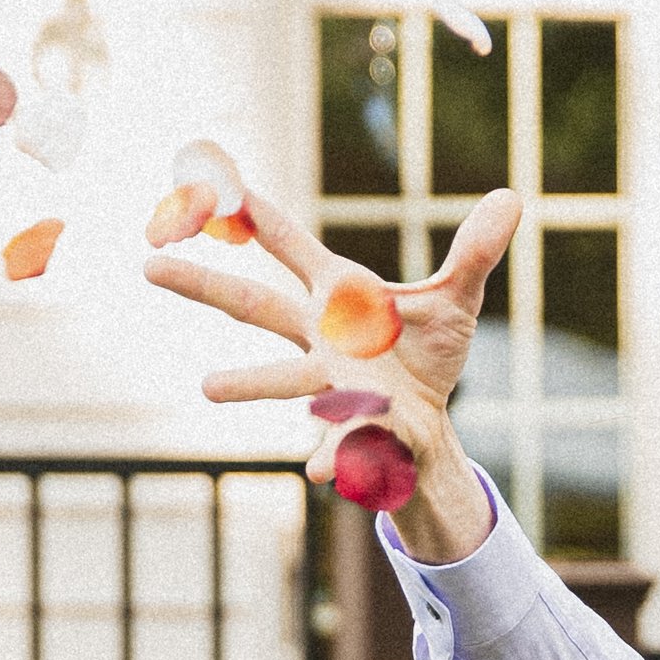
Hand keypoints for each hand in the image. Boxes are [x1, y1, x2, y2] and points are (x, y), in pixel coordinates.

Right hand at [143, 182, 520, 562]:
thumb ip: (476, 250)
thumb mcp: (458, 298)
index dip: (253, 215)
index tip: (210, 183)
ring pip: (283, 382)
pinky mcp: (356, 429)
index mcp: (337, 296)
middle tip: (148, 265)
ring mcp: (330, 384)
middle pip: (251, 304)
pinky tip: (318, 476)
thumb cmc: (425, 353)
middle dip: (202, 284)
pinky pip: (341, 443)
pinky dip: (332, 459)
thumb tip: (511, 196)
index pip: (288, 244)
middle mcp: (319, 338)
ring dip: (248, 382)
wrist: (426, 425)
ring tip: (206, 388)